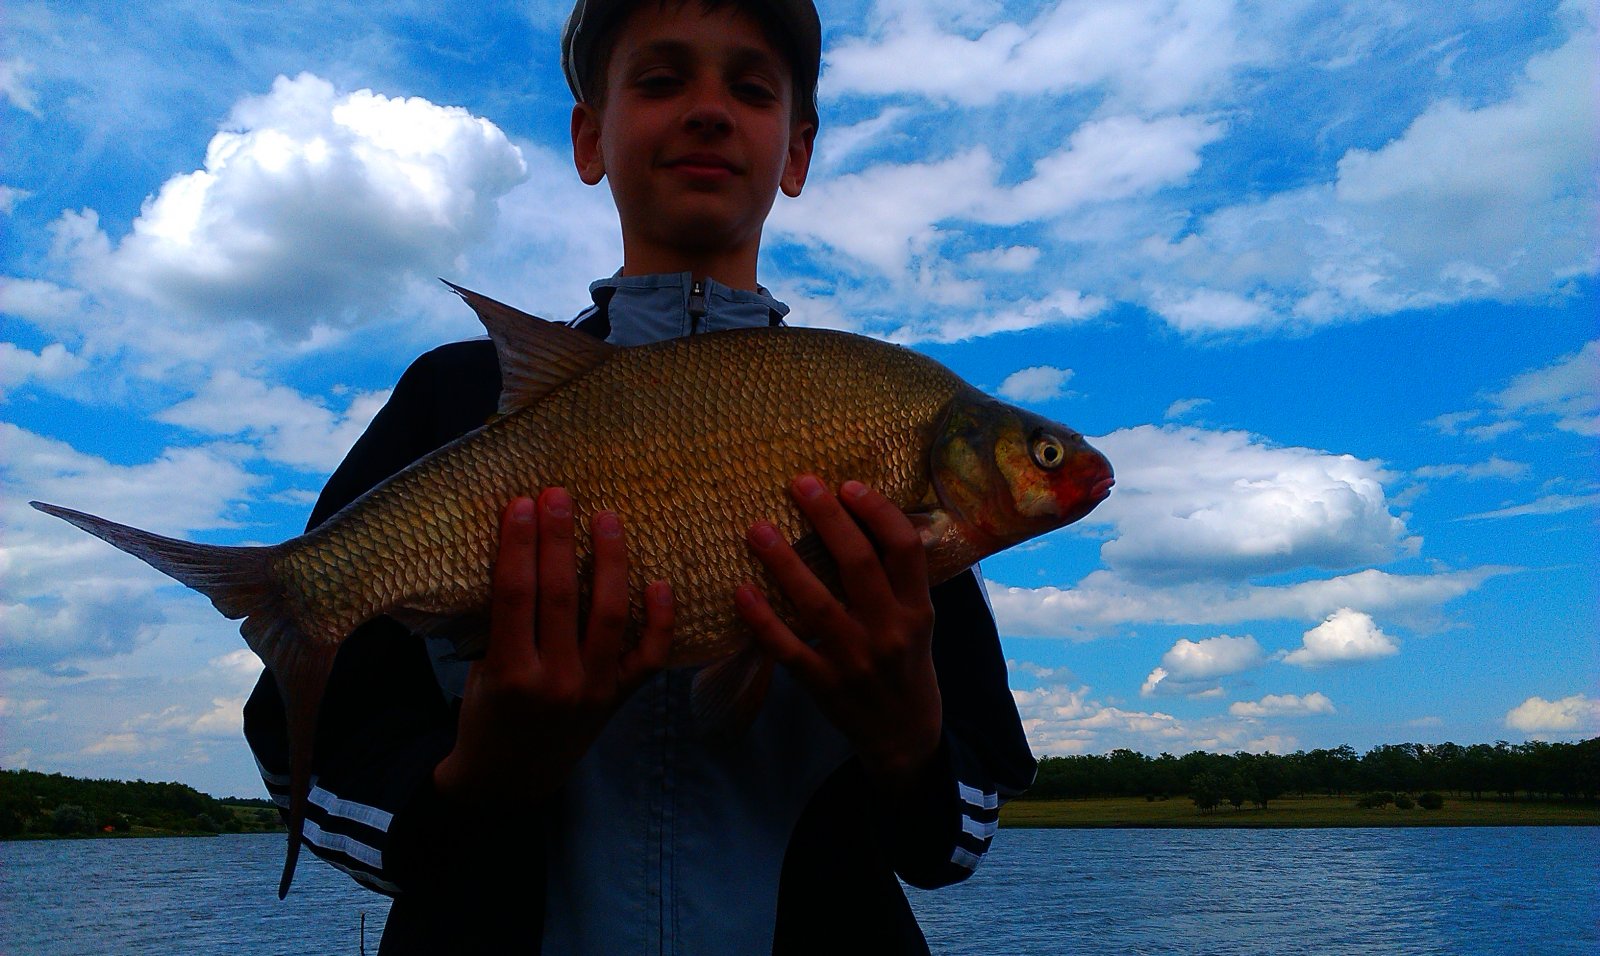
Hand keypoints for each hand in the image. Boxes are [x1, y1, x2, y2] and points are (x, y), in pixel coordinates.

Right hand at [433, 489, 673, 807]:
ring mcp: (595, 691)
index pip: (515, 594)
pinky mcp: (620, 699)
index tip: (522, 504)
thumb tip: (520, 550)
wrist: (511, 778)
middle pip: (561, 596)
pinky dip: (660, 620)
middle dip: (559, 540)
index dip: (519, 545)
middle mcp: (556, 682)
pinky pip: (649, 656)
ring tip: (608, 519)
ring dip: (611, 563)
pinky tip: (660, 582)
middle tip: (559, 495)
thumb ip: (502, 622)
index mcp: (510, 673)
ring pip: (611, 616)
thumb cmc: (487, 713)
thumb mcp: (481, 669)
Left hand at [735, 475, 942, 790]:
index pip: (904, 549)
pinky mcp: (824, 685)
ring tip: (757, 529)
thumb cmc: (908, 665)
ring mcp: (855, 660)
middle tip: (800, 484)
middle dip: (828, 519)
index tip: (849, 485)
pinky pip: (788, 649)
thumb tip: (869, 517)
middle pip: (858, 565)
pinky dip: (762, 621)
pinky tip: (741, 592)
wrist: (905, 736)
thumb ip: (899, 579)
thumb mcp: (920, 621)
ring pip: (817, 604)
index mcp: (917, 610)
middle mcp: (889, 631)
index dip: (877, 512)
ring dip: (784, 563)